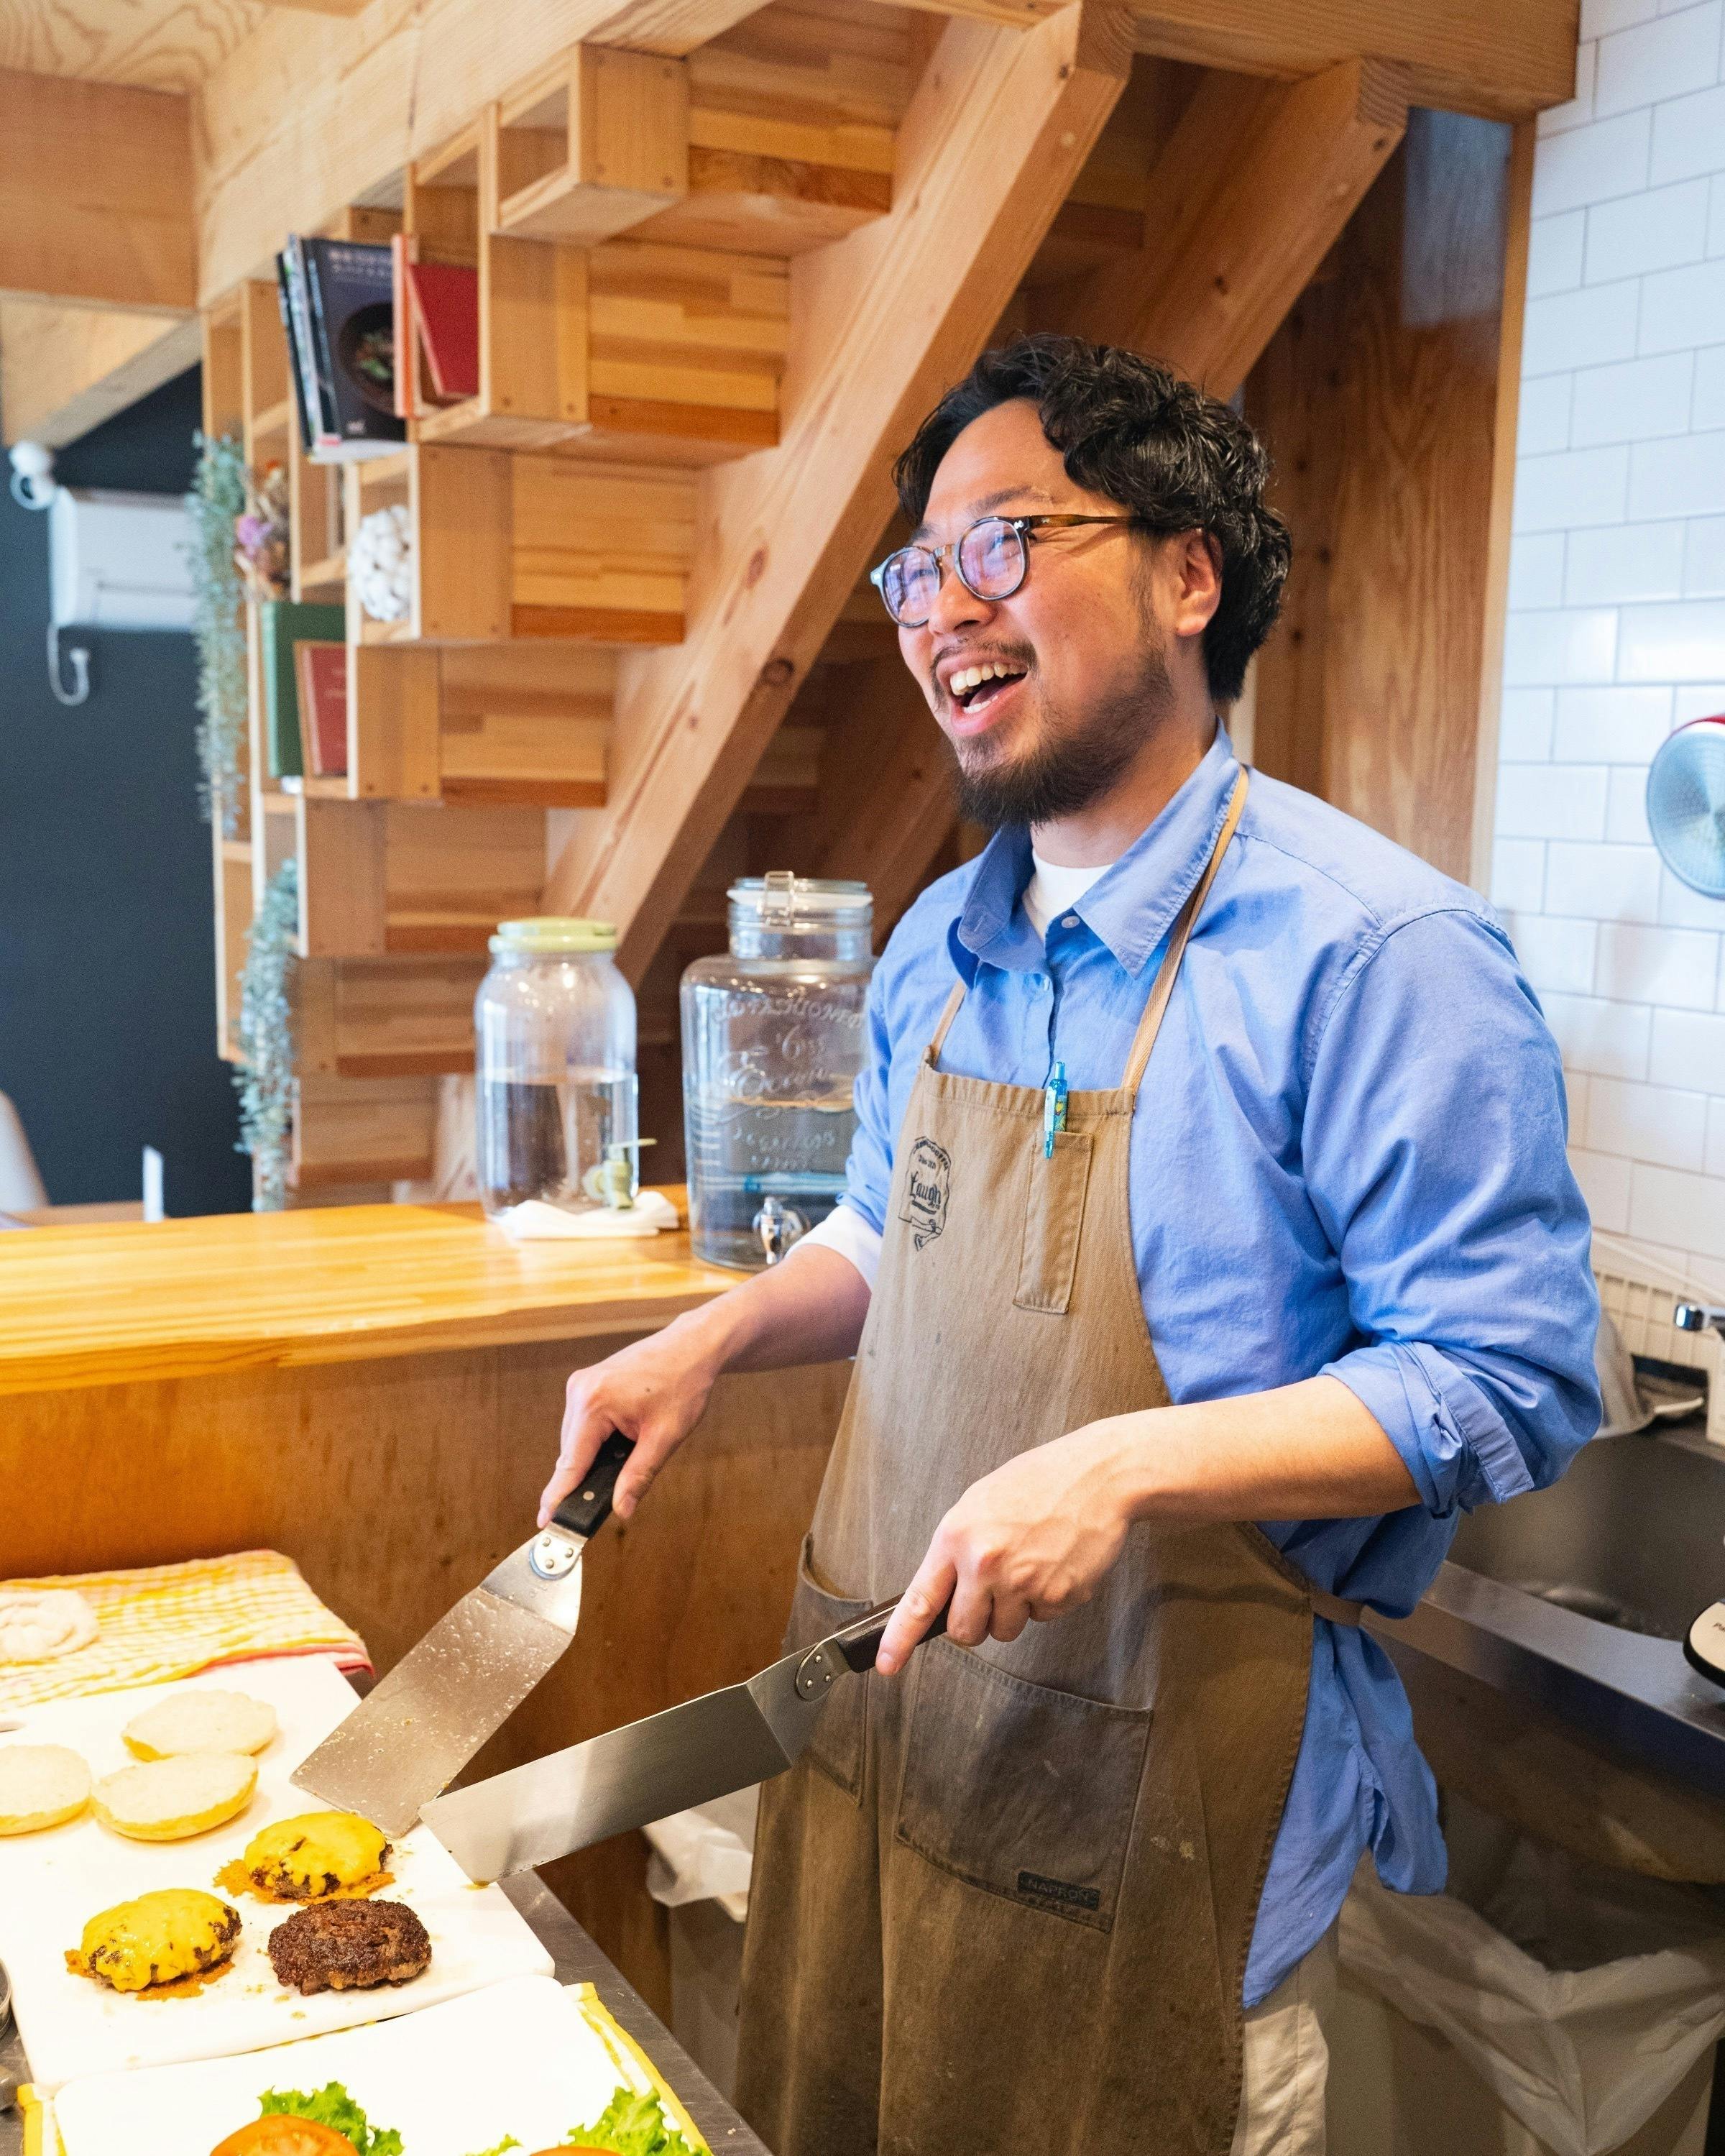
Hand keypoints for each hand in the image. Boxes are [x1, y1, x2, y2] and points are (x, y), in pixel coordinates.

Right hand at [539, 1314, 723, 1526]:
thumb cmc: (683, 1384)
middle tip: (600, 1505)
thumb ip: (639, 1475)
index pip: (570, 1463)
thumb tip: (621, 1509)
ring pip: (576, 1440)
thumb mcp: (665, 1436)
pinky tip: (617, 1445)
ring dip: (592, 1458)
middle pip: (571, 1453)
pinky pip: (582, 1424)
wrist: (692, 1346)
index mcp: (595, 1403)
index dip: (558, 1496)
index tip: (545, 1521)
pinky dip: (595, 1441)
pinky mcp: (588, 1384)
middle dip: (584, 1479)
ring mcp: (581, 1384)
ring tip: (623, 1462)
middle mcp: (580, 1391)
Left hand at [874, 1423, 1136, 1674]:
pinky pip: (1042, 1618)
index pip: (920, 1600)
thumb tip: (941, 1593)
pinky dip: (1047, 1599)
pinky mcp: (1059, 1596)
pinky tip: (1055, 1563)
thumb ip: (956, 1550)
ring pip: (1004, 1631)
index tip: (887, 1665)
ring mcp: (1024, 1583)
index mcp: (957, 1537)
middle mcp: (986, 1564)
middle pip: (965, 1631)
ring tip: (1030, 1565)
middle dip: (974, 1621)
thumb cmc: (1038, 1483)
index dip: (900, 1639)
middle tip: (991, 1592)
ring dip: (1013, 1611)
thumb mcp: (979, 1504)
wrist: (1098, 1476)